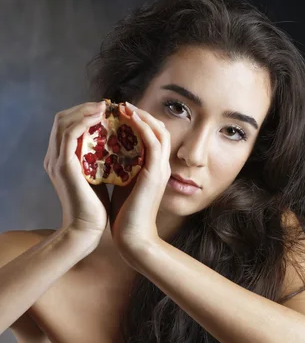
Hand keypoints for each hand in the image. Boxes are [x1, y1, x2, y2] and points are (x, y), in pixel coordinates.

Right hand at [44, 100, 109, 240]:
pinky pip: (69, 134)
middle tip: (107, 104)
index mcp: (61, 159)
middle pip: (62, 118)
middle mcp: (54, 157)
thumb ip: (100, 159)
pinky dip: (84, 121)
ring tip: (105, 107)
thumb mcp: (98, 176)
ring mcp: (56, 160)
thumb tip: (117, 143)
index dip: (84, 113)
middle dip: (85, 107)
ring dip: (85, 110)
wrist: (87, 230)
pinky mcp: (63, 166)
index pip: (67, 125)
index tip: (107, 110)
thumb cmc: (96, 207)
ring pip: (64, 121)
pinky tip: (100, 118)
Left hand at [110, 102, 170, 254]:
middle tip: (121, 105)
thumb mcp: (122, 184)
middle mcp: (161, 166)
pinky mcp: (156, 173)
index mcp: (154, 168)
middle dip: (141, 113)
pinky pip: (153, 142)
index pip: (152, 136)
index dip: (139, 121)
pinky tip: (128, 119)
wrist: (132, 237)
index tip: (119, 113)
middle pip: (159, 128)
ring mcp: (161, 169)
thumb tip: (105, 154)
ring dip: (142, 115)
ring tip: (124, 106)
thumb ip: (120, 168)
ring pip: (159, 130)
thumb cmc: (125, 215)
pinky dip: (142, 127)